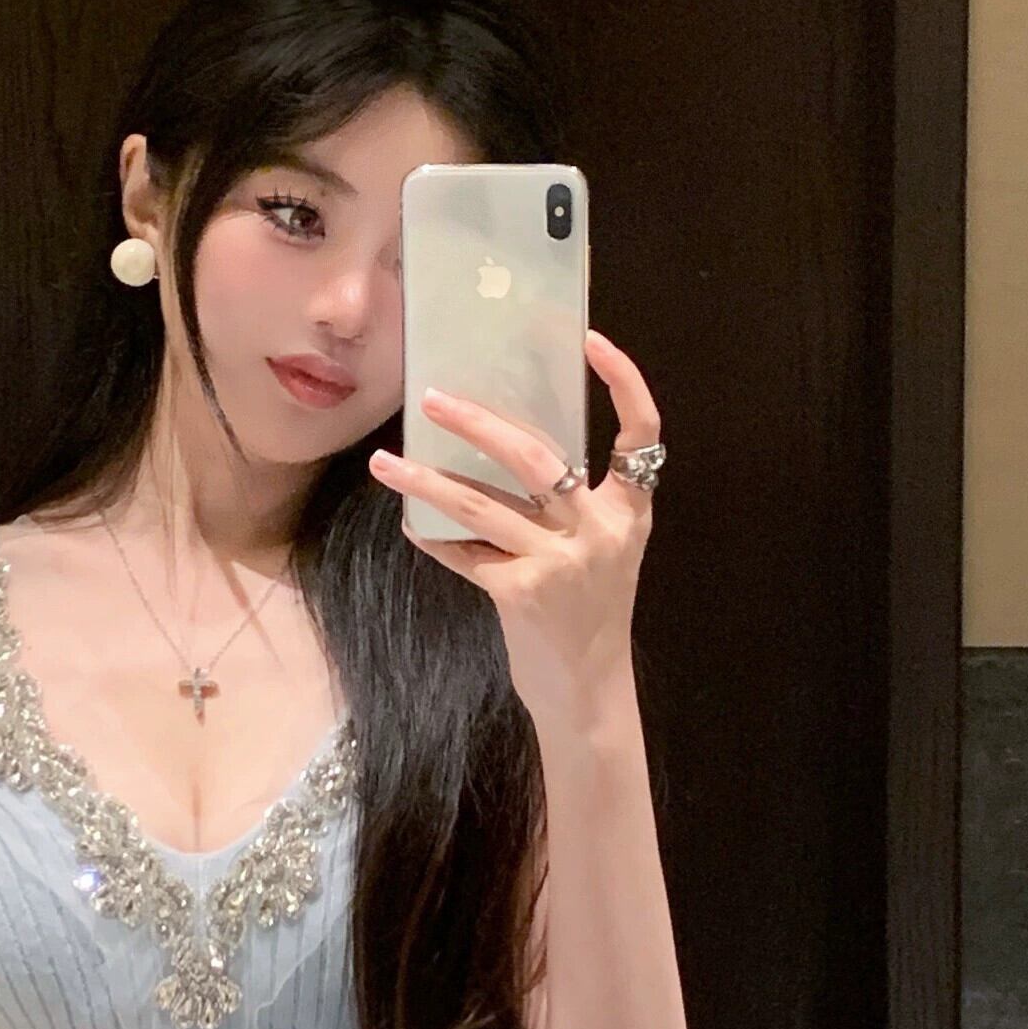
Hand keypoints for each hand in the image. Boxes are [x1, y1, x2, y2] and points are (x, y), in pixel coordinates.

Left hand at [367, 328, 659, 729]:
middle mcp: (600, 531)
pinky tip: (405, 519)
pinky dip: (430, 536)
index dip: (622, 381)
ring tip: (385, 460)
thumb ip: (571, 503)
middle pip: (535, 457)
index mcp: (629, 511)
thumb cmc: (588, 610)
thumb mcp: (602, 549)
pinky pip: (463, 552)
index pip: (641, 433)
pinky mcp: (520, 593)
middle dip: (477, 424)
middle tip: (431, 399)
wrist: (588, 688)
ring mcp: (559, 562)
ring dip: (425, 480)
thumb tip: (501, 444)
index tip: (590, 340)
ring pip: (480, 504)